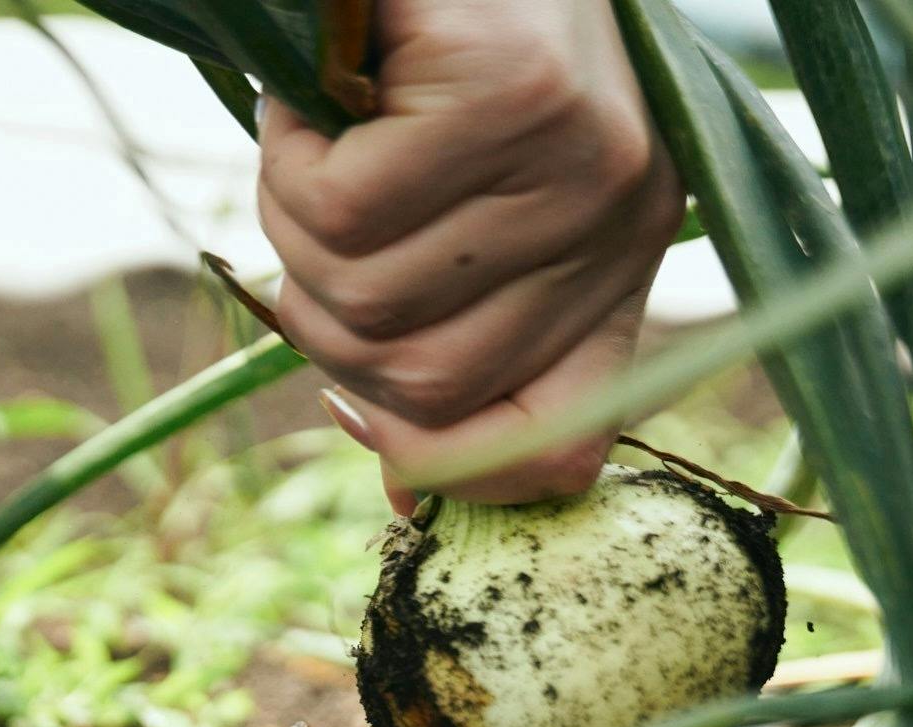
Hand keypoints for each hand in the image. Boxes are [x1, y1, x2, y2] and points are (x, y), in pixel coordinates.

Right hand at [258, 0, 682, 512]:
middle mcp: (622, 227)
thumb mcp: (458, 204)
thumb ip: (443, 334)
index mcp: (618, 265)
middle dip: (321, 316)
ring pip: (366, 302)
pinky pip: (346, 210)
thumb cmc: (438, 47)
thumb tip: (396, 492)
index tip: (355, 400)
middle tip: (316, 211)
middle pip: (419, 389)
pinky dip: (290, 159)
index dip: (432, 461)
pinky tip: (317, 96)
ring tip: (320, 139)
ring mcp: (583, 164)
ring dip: (294, 226)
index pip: (558, 451)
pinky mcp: (519, 99)